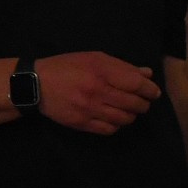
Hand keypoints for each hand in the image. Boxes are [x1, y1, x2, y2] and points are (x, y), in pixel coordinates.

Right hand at [34, 51, 159, 134]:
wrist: (35, 84)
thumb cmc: (66, 67)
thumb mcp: (93, 58)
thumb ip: (121, 66)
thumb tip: (147, 75)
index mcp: (101, 71)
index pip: (137, 84)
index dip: (150, 90)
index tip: (153, 92)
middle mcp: (97, 91)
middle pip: (134, 104)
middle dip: (143, 104)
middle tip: (141, 102)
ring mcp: (89, 109)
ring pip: (124, 119)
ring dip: (130, 115)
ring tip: (126, 110)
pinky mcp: (81, 123)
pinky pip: (109, 129)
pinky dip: (116, 125)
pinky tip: (112, 118)